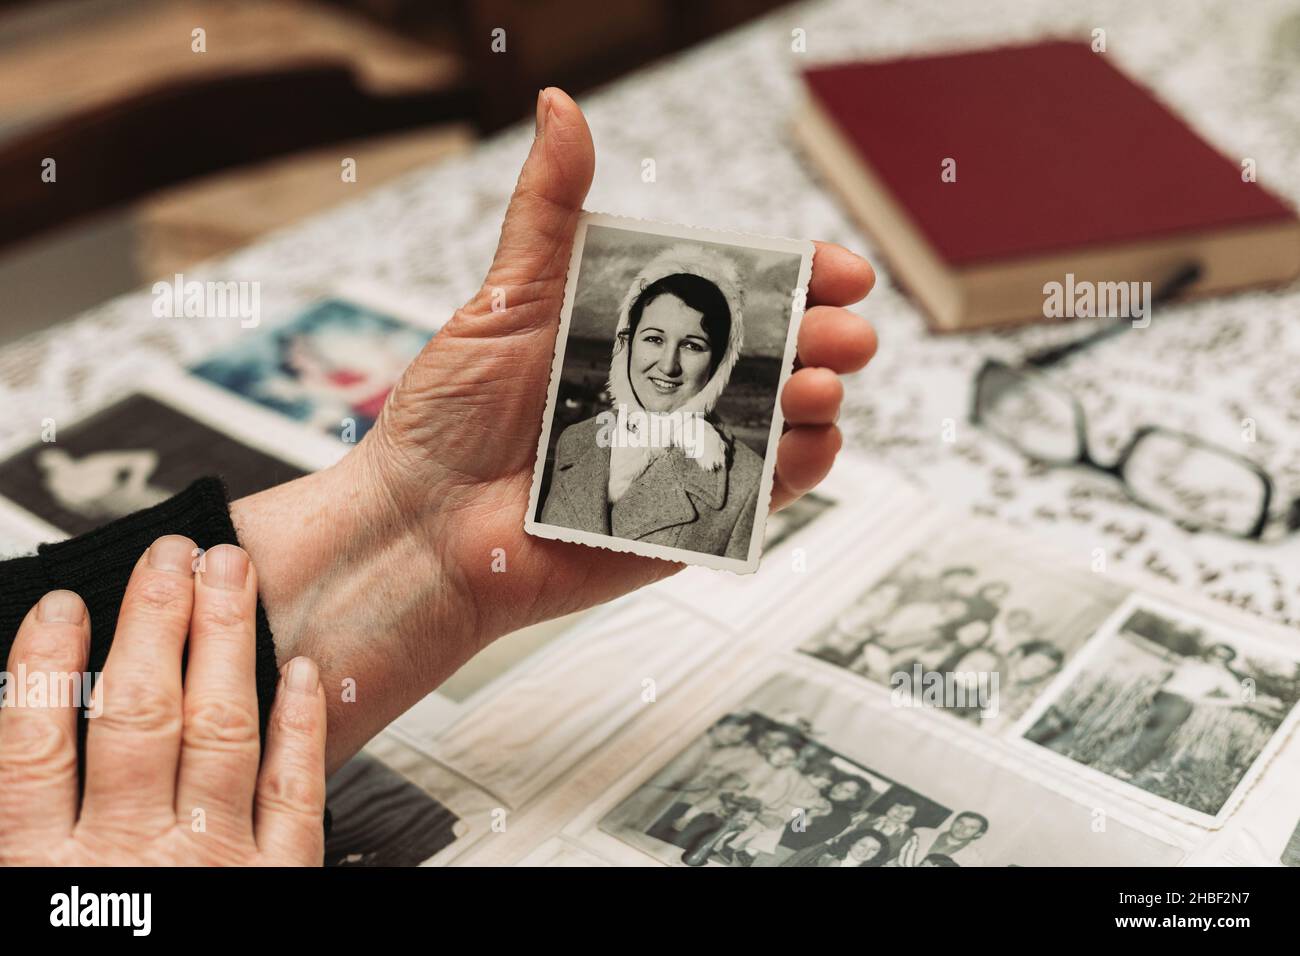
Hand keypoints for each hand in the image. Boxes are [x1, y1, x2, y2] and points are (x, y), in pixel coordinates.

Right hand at [0, 536, 325, 865]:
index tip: (62, 606)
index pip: (35, 748)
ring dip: (225, 640)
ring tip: (230, 573)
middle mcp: (131, 861)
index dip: (46, 667)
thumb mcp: (32, 893)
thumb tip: (37, 730)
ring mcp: (212, 866)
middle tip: (169, 556)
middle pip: (139, 716)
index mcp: (44, 871)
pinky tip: (301, 672)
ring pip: (220, 732)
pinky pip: (293, 792)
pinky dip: (299, 726)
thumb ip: (33, 815)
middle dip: (154, 621)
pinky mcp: (280, 880)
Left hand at [232, 87, 876, 768]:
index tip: (838, 270)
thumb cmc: (449, 418)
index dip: (796, 278)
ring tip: (815, 384)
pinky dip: (796, 468)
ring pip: (779, 423)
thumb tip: (560, 108)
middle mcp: (667, 391)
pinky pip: (759, 496)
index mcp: (635, 331)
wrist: (422, 526)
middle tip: (844, 332)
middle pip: (773, 356)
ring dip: (816, 400)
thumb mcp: (506, 299)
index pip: (737, 295)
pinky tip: (808, 440)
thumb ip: (550, 212)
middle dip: (824, 337)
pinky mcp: (682, 520)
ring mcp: (679, 454)